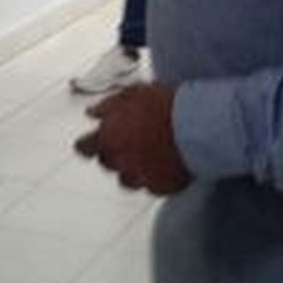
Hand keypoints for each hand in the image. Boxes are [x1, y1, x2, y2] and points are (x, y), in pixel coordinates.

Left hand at [74, 83, 190, 195]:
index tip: (89, 143)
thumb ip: (108, 106)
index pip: (84, 147)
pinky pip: (151, 185)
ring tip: (148, 152)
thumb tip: (92, 112)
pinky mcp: (160, 188)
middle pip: (107, 163)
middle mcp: (119, 162)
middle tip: (130, 140)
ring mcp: (140, 178)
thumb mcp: (133, 93)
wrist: (199, 126)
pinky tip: (164, 162)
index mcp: (108, 138)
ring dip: (132, 167)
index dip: (87, 144)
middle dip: (114, 153)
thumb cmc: (166, 106)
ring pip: (127, 178)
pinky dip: (154, 176)